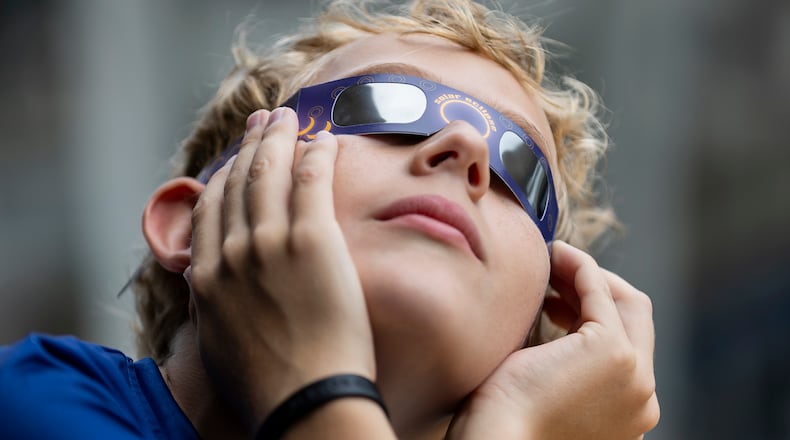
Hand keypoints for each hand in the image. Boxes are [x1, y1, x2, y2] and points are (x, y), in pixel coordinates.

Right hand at [186, 108, 375, 430]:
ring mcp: (270, 243)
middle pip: (239, 181)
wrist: (304, 400)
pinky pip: (312, 180)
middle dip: (251, 145)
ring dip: (280, 138)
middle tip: (264, 120)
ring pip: (271, 172)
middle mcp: (232, 251)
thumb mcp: (217, 343)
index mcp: (207, 275)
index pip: (211, 208)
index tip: (235, 159)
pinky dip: (316, 153)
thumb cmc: (267, 384)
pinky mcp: (312, 240)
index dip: (225, 175)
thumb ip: (210, 303)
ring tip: (289, 117)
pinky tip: (324, 137)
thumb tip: (205, 283)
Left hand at [447, 241, 658, 439]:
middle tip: (557, 274)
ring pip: (626, 302)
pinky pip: (600, 290)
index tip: (557, 299)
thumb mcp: (546, 389)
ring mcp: (635, 375)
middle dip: (599, 290)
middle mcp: (643, 397)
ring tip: (551, 263)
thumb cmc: (504, 423)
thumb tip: (553, 316)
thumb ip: (562, 362)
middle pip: (636, 320)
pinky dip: (580, 267)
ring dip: (589, 275)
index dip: (595, 314)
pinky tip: (553, 255)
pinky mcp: (614, 353)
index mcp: (628, 412)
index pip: (628, 345)